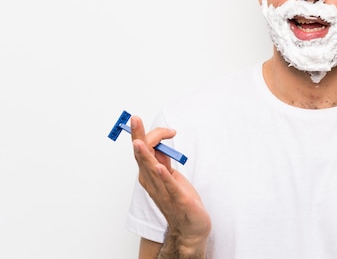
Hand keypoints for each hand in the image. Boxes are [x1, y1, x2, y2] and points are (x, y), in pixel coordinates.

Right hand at [131, 116, 210, 252]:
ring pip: (151, 169)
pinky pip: (169, 185)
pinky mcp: (177, 199)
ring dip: (145, 154)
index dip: (152, 134)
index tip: (168, 130)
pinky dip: (163, 175)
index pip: (144, 149)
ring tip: (139, 142)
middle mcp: (152, 182)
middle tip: (134, 119)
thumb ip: (163, 161)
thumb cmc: (180, 201)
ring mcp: (163, 191)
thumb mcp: (170, 176)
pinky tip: (159, 166)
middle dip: (138, 136)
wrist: (190, 228)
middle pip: (142, 155)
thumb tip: (159, 144)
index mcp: (150, 175)